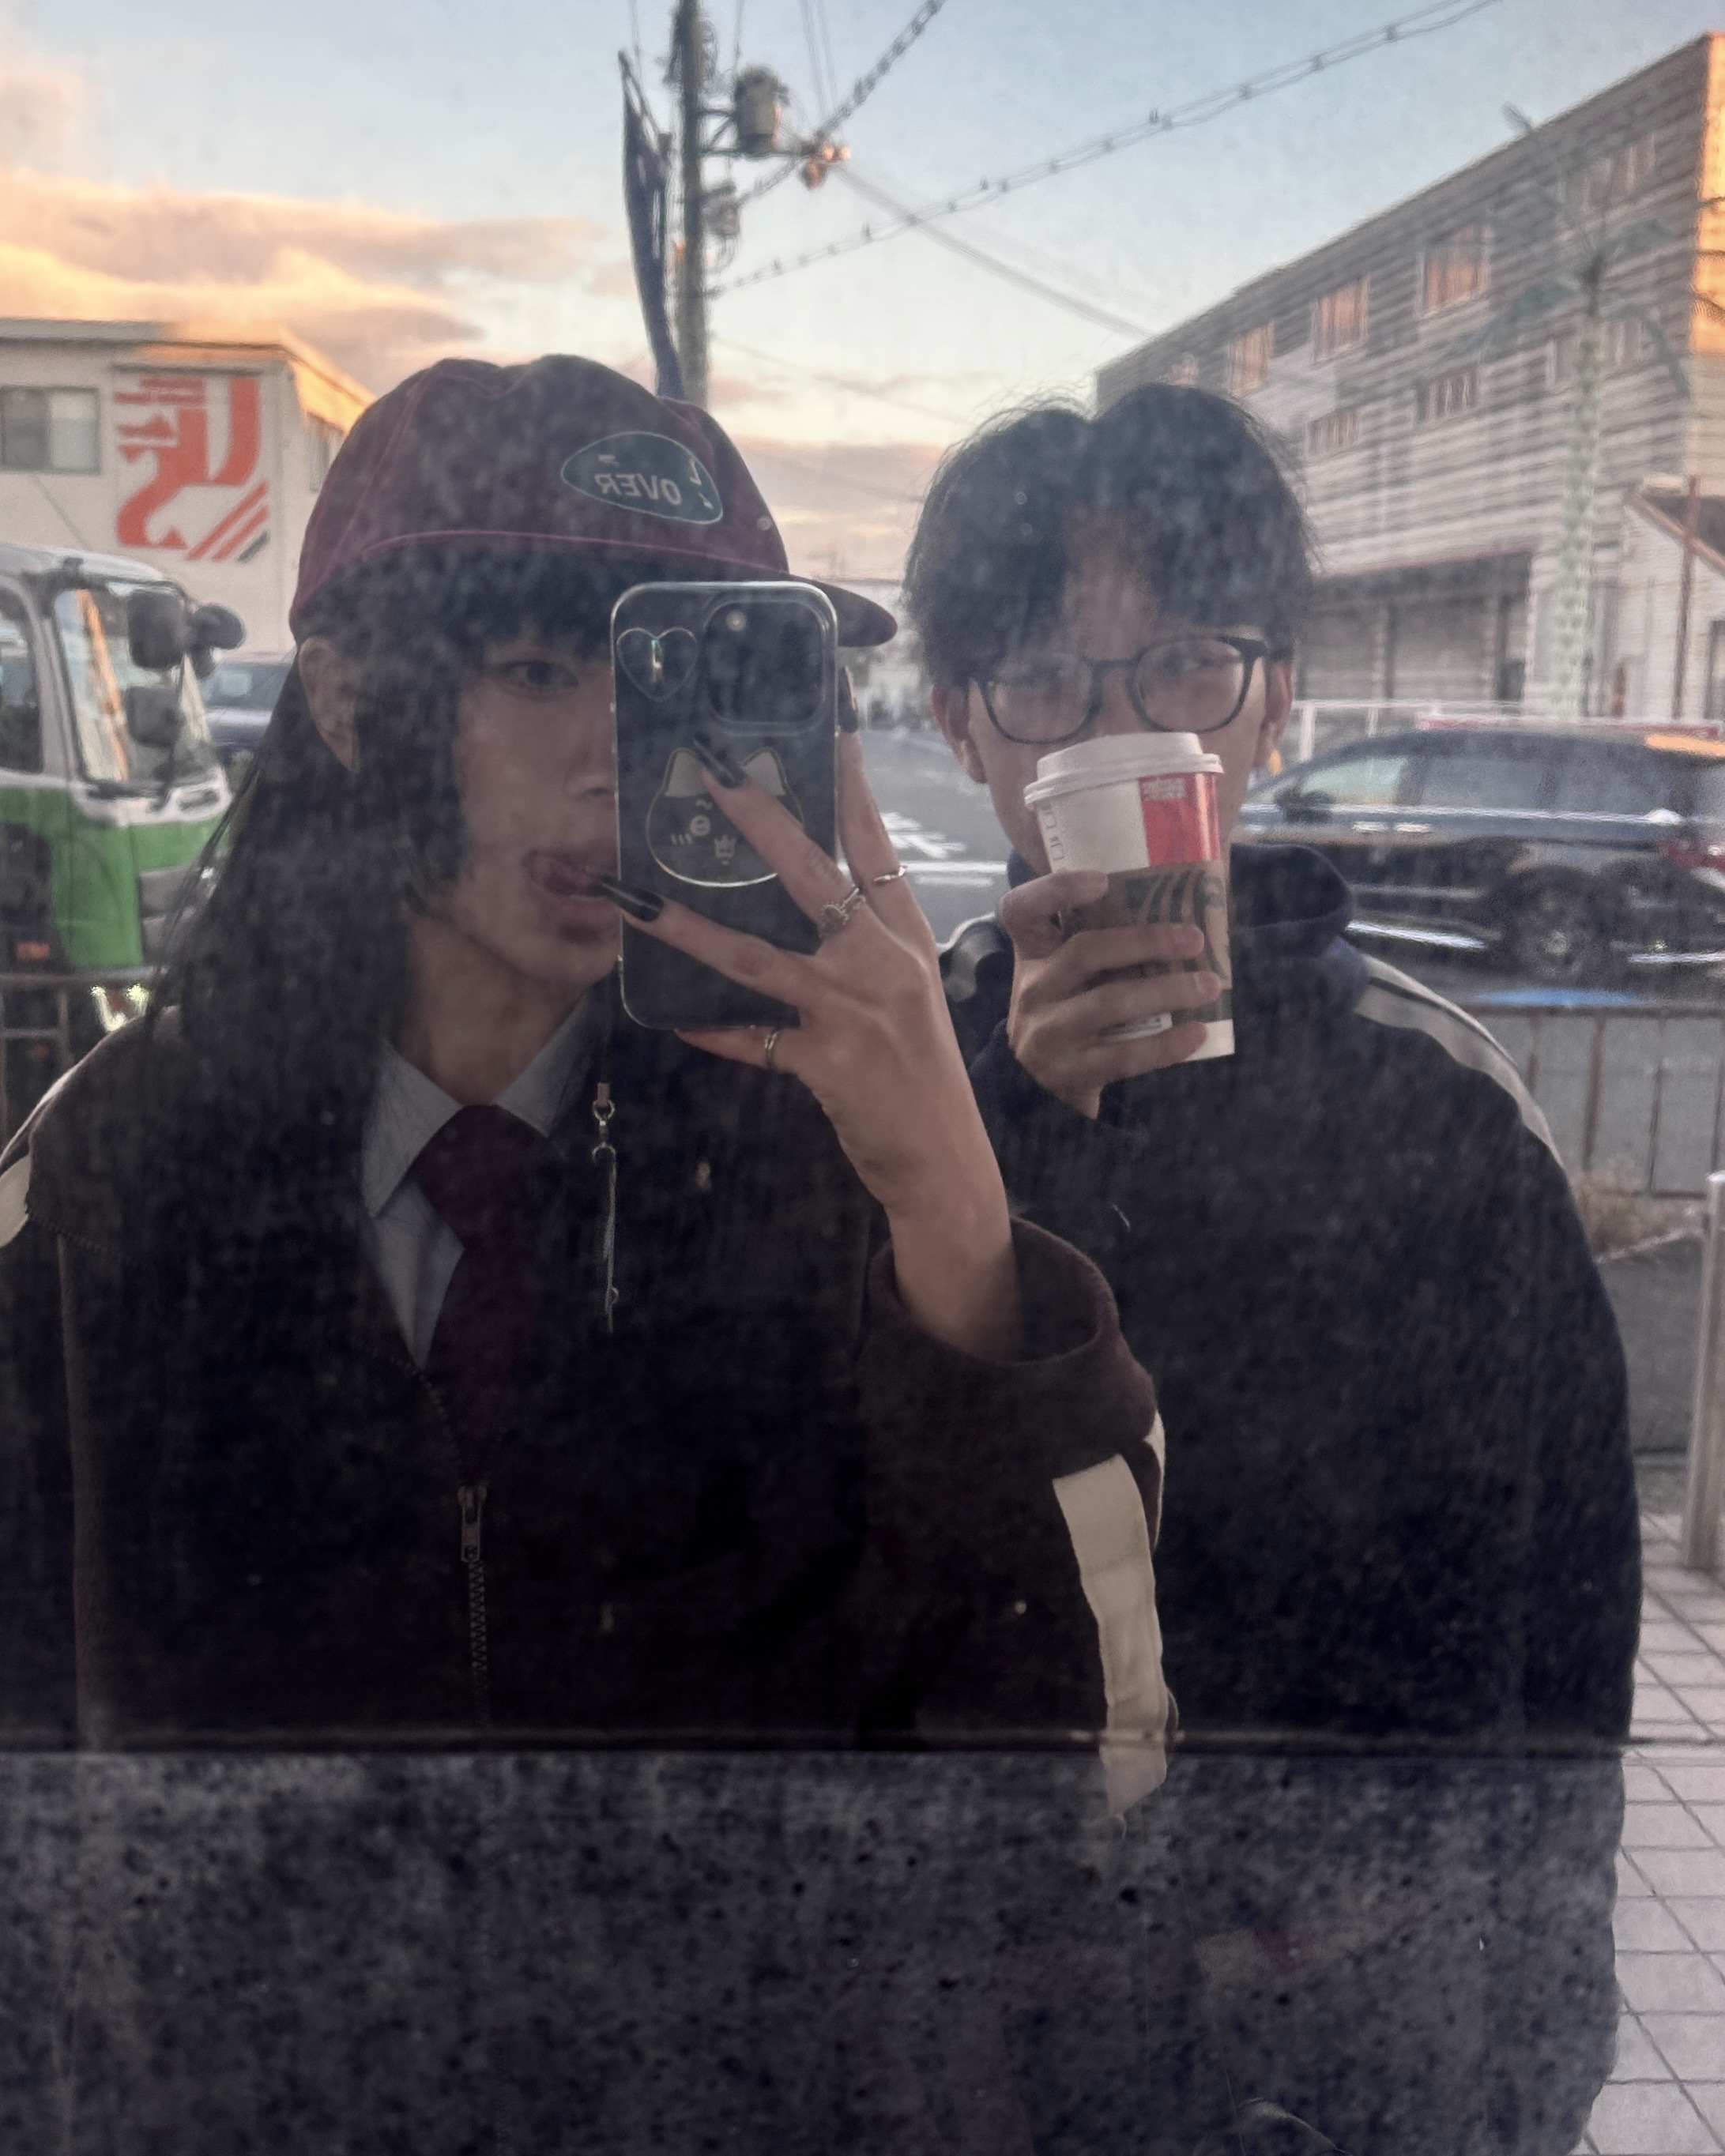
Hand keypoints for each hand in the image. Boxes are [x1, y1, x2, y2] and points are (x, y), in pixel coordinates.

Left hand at [612, 732, 1018, 1357]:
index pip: (876, 846)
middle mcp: (883, 963)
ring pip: (759, 956)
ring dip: (690, 929)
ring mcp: (856, 1011)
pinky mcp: (829, 1062)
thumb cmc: (920, 1073)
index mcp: (906, 938)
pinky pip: (754, 1039)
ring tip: (637, 904)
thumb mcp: (909, 994)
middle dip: (765, 823)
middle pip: (817, 877)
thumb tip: (818, 902)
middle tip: (716, 777)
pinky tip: (678, 1021)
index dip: (852, 786)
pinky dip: (717, 1031)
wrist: (946, 1161)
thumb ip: (868, 947)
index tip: (831, 727)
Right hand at [999, 870, 1220, 1118]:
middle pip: (1084, 952)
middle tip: (1193, 938)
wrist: (1038, 1087)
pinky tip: (1196, 1032)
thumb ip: (1099, 946)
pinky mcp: (1069, 1072)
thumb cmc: (1067, 1013)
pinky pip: (1122, 1056)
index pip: (1021, 910)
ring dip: (1165, 991)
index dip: (1055, 890)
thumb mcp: (1063, 976)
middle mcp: (1033, 989)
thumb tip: (1180, 911)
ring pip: (1109, 1003)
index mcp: (1032, 954)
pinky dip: (1164, 1045)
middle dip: (1145, 942)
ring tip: (1208, 984)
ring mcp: (1047, 1033)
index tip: (1102, 880)